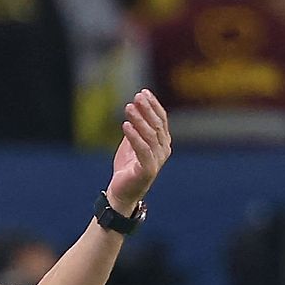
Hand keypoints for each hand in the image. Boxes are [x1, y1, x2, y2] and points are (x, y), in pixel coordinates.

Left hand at [107, 91, 172, 214]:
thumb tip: (135, 106)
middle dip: (147, 109)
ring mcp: (157, 160)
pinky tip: (125, 125)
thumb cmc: (128, 167)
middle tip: (136, 97)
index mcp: (162, 142)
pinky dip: (134, 136)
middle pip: (157, 125)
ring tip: (128, 107)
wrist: (121, 192)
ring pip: (150, 135)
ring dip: (139, 119)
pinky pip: (142, 149)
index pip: (161, 119)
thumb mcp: (131, 143)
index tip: (143, 92)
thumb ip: (136, 127)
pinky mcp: (148, 170)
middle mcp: (163, 150)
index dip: (153, 105)